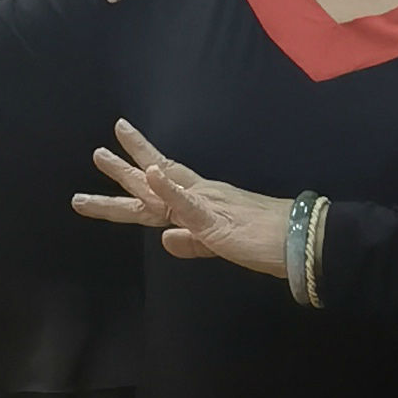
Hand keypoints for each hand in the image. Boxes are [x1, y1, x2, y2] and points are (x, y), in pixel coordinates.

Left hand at [73, 122, 288, 280]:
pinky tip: (152, 175)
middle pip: (154, 182)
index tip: (119, 154)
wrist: (299, 241)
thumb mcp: (222, 244)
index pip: (167, 185)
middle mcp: (201, 197)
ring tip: (103, 155)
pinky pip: (188, 204)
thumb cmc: (266, 242)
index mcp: (203, 203)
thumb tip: (166, 240)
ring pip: (160, 189)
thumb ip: (194, 243)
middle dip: (124, 168)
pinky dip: (168, 190)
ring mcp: (206, 206)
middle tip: (98, 153)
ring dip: (131, 172)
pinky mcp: (216, 221)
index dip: (141, 171)